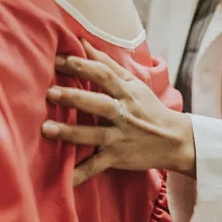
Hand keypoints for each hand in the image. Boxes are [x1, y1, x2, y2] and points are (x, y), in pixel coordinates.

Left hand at [41, 40, 195, 185]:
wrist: (175, 141)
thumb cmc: (148, 108)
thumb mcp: (133, 84)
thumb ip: (107, 64)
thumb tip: (83, 42)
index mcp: (126, 93)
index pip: (104, 75)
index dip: (82, 65)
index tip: (58, 59)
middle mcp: (124, 114)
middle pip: (99, 104)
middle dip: (74, 98)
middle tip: (50, 93)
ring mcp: (121, 138)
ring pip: (94, 135)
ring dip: (70, 133)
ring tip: (46, 129)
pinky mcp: (118, 158)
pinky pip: (97, 167)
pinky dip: (81, 174)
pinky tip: (63, 179)